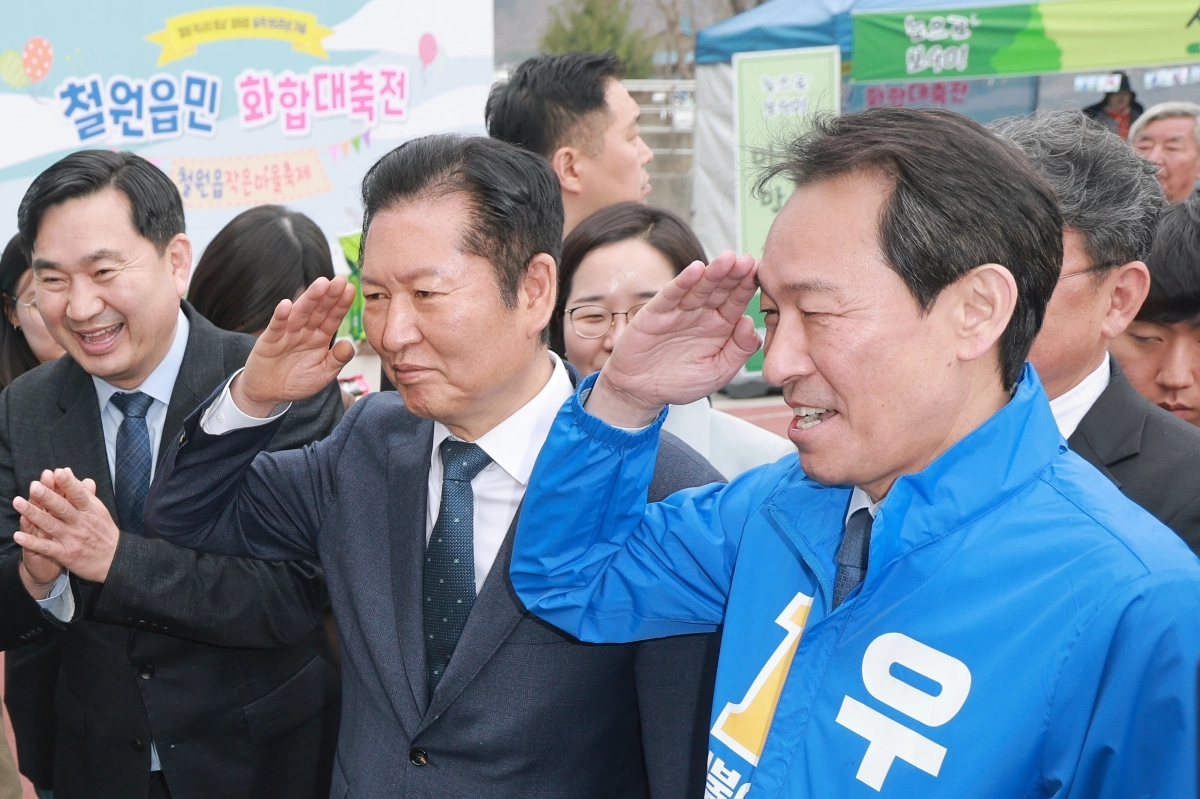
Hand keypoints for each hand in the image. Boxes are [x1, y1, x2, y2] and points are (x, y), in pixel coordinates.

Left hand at [13, 468, 118, 583]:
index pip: (78, 495)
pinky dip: (32, 542)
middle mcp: (81, 523)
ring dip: (33, 514)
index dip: (68, 484)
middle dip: (47, 497)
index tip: (58, 472)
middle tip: (33, 486)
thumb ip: (81, 491)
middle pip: (62, 508)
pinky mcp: (66, 554)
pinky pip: (46, 547)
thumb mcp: (98, 510)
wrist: (114, 560)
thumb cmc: (104, 532)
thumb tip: (67, 471)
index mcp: (89, 511)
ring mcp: (73, 539)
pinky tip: (18, 536)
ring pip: (51, 525)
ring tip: (18, 503)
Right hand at [233, 276, 356, 416]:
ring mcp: (286, 334)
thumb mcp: (323, 374)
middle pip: (318, 310)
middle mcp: (304, 331)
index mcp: (320, 337)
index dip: (341, 304)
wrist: (268, 393)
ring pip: (299, 314)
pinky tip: (285, 304)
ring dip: (309, 299)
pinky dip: (280, 316)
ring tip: (321, 284)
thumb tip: (349, 345)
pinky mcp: (269, 341)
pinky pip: (276, 327)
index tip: (351, 289)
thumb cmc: (298, 381)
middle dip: (329, 295)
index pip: (332, 317)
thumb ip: (337, 360)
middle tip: (340, 280)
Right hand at [588, 252, 760, 427]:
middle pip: (720, 289)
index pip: (737, 301)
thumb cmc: (681, 382)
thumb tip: (750, 322)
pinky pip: (671, 295)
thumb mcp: (718, 372)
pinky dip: (683, 282)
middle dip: (734, 274)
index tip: (761, 274)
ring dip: (713, 272)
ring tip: (727, 259)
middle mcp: (702, 313)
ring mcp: (679, 311)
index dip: (748, 286)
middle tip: (747, 261)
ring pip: (699, 287)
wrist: (642, 392)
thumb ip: (739, 350)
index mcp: (721, 325)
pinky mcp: (656, 313)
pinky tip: (695, 270)